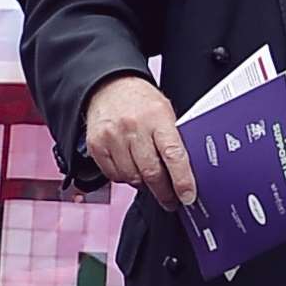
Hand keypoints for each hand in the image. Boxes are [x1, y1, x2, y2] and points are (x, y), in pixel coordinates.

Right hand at [84, 74, 196, 209]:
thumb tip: (186, 170)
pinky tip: (130, 166)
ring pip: (133, 178)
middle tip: (172, 199)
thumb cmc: (141, 100)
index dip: (182, 180)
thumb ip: (173, 138)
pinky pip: (115, 176)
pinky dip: (125, 177)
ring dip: (144, 183)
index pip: (173, 154)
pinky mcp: (97, 146)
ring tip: (150, 176)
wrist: (109, 86)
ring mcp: (113, 137)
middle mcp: (134, 127)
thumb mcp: (165, 111)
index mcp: (157, 116)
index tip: (187, 196)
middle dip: (164, 192)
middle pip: (152, 172)